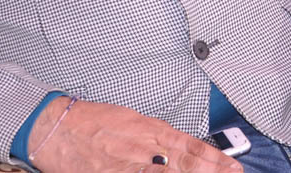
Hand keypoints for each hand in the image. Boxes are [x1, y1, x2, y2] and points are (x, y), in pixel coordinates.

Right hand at [29, 97, 242, 172]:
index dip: (214, 157)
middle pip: (186, 162)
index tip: (233, 166)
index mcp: (151, 129)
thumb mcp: (131, 122)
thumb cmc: (91, 122)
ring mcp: (129, 162)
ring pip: (169, 172)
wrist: (57, 126)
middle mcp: (144, 145)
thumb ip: (156, 138)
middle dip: (212, 170)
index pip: (191, 145)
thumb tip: (180, 150)